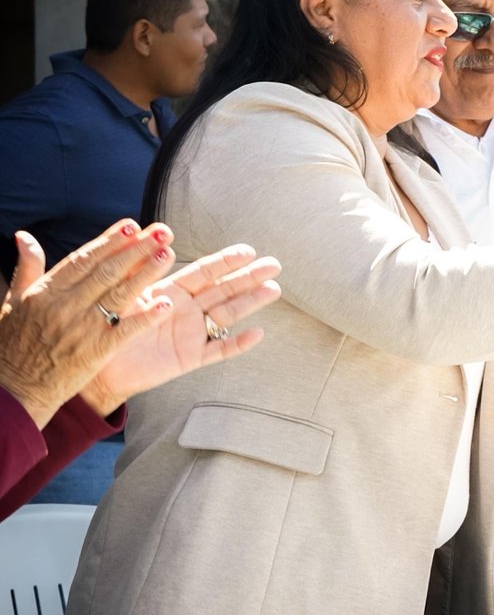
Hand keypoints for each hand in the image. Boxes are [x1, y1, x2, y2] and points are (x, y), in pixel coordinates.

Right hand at [0, 221, 178, 426]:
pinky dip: (146, 317)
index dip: (110, 240)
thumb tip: (24, 236)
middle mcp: (63, 306)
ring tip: (168, 253)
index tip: (133, 224)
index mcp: (45, 292)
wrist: (12, 390)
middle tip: (163, 231)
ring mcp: (81, 329)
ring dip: (147, 273)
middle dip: (137, 248)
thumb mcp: (14, 302)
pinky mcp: (95, 352)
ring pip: (119, 294)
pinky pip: (125, 331)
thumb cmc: (13, 345)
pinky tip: (166, 304)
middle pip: (107, 271)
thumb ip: (27, 268)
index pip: (84, 259)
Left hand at [82, 246, 282, 415]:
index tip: (247, 250)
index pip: (203, 272)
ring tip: (274, 289)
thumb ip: (141, 274)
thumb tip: (158, 247)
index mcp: (171, 291)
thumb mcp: (122, 296)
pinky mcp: (191, 358)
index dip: (225, 261)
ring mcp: (192, 333)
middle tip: (274, 264)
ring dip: (251, 301)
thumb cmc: (107, 329)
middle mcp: (187, 309)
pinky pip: (219, 350)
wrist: (99, 367)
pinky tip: (258, 334)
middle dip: (248, 276)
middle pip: (223, 289)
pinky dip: (238, 343)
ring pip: (228, 313)